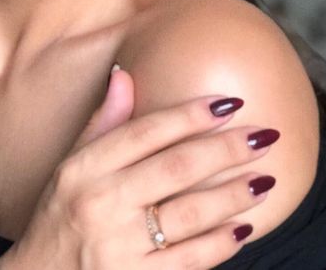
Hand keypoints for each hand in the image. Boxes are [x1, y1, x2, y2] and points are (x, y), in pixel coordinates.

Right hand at [0, 68, 277, 269]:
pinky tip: (244, 227)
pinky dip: (220, 244)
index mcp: (84, 168)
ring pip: (189, 214)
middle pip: (176, 167)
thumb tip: (125, 74)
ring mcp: (118, 246)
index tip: (228, 103)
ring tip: (265, 179)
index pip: (145, 131)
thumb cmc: (60, 216)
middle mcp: (101, 202)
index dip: (190, 114)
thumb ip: (102, 122)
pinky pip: (188, 261)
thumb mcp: (70, 166)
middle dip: (226, 149)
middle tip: (264, 135)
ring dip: (233, 195)